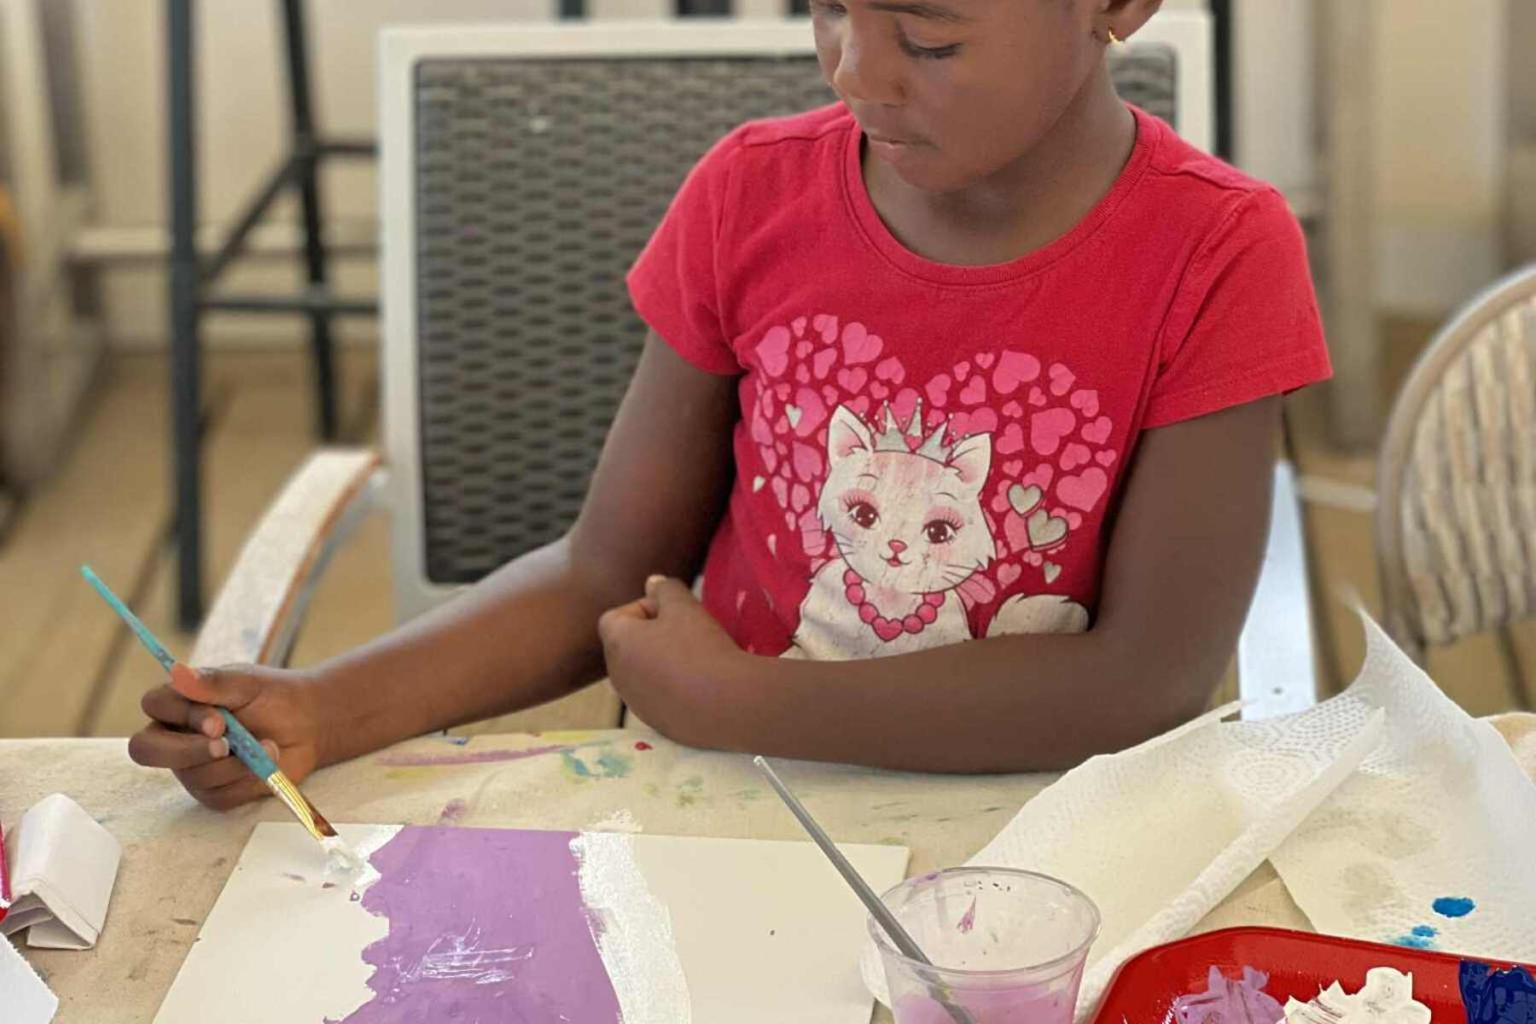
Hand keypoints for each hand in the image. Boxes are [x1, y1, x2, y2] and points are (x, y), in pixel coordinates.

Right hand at [128, 664, 324, 810]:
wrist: (308, 723)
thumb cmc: (273, 696)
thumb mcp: (248, 683)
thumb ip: (214, 681)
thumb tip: (177, 671)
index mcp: (178, 703)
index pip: (154, 705)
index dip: (180, 715)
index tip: (219, 721)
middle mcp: (176, 737)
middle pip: (147, 750)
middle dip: (187, 751)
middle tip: (225, 745)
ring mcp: (191, 767)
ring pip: (193, 775)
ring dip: (235, 764)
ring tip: (268, 746)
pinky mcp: (214, 792)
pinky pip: (219, 795)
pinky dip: (247, 781)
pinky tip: (266, 764)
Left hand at [598, 576, 752, 748]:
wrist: (726, 704)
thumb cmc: (700, 647)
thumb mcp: (684, 607)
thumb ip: (665, 589)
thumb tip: (652, 582)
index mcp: (618, 643)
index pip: (614, 617)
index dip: (642, 608)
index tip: (672, 614)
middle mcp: (617, 675)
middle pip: (627, 645)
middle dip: (652, 635)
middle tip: (688, 634)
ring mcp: (635, 702)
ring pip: (642, 672)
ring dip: (662, 662)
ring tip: (697, 661)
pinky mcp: (655, 723)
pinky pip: (657, 696)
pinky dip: (672, 688)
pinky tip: (700, 686)